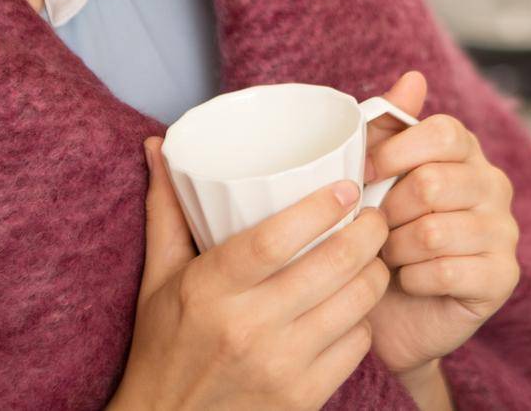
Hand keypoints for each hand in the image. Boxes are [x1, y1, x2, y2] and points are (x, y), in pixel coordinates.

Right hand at [113, 137, 391, 410]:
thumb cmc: (164, 346)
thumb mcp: (159, 278)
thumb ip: (166, 210)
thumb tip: (156, 145)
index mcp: (209, 289)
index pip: (274, 239)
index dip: (320, 208)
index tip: (347, 186)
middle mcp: (246, 327)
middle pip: (331, 266)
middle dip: (368, 232)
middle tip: (374, 215)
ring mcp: (279, 366)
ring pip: (356, 303)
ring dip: (374, 272)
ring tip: (371, 255)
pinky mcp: (303, 398)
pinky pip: (358, 345)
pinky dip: (364, 320)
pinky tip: (354, 307)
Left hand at [361, 71, 520, 378]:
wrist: (388, 312)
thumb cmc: (377, 236)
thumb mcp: (371, 178)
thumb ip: (385, 127)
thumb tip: (413, 78)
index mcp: (465, 151)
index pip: (442, 132)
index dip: (394, 153)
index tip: (361, 175)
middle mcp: (494, 184)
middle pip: (432, 183)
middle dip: (388, 211)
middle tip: (375, 229)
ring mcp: (504, 231)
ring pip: (434, 231)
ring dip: (395, 249)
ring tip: (388, 256)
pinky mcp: (502, 276)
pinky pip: (444, 270)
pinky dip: (412, 279)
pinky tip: (408, 281)